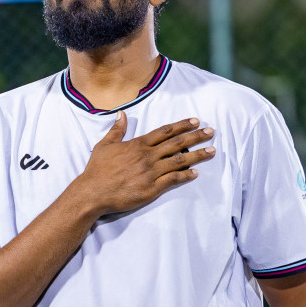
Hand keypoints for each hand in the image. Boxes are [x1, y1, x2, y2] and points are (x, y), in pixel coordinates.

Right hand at [68, 113, 214, 217]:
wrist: (93, 192)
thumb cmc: (97, 170)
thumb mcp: (104, 145)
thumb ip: (116, 130)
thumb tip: (121, 114)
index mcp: (138, 145)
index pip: (165, 131)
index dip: (181, 125)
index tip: (195, 121)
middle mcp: (147, 156)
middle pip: (177, 143)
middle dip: (196, 136)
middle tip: (212, 132)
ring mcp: (151, 172)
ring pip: (179, 160)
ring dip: (197, 155)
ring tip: (212, 151)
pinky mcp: (151, 188)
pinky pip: (173, 180)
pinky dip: (185, 176)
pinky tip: (195, 173)